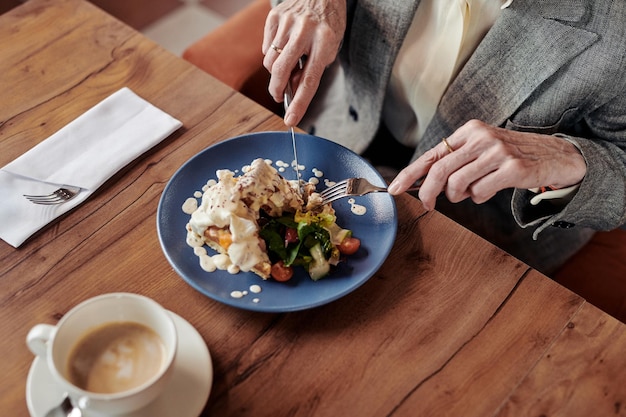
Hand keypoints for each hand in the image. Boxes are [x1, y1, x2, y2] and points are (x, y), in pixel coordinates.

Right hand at [262, 0, 345, 126]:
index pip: (310, 80)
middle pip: (282, 71)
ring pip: (270, 61)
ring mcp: (288, 22)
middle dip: (277, 90)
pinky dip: (272, 53)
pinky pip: (266, 47)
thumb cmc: (327, 25)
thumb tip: (292, 89)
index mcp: (325, 41)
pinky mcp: (275, 16)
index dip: (299, 103)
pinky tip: (283, 45)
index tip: (289, 120)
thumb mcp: (328, 49)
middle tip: (279, 96)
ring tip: (287, 63)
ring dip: (275, 71)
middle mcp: (305, 30)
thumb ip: (311, 69)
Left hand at [387, 120, 586, 210]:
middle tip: (428, 204)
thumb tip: (425, 184)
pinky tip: (491, 189)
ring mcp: (497, 151)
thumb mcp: (481, 151)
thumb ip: (456, 163)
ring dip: (459, 196)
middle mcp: (481, 137)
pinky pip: (480, 192)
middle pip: (439, 170)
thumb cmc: (511, 156)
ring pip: (457, 184)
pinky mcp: (512, 167)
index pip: (432, 154)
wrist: (555, 156)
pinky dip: (479, 198)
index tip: (394, 189)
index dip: (410, 173)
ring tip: (472, 191)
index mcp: (469, 131)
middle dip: (427, 192)